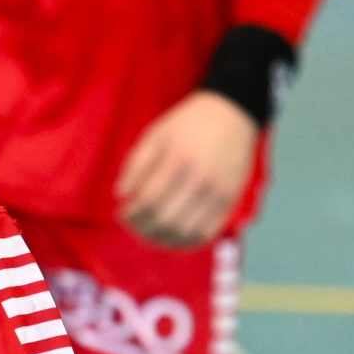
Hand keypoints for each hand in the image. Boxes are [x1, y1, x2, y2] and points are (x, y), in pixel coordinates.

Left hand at [115, 90, 257, 248]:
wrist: (233, 112)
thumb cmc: (188, 123)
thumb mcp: (155, 134)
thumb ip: (136, 165)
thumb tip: (120, 195)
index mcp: (179, 160)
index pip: (149, 200)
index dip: (131, 214)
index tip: (121, 214)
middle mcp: (202, 178)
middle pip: (167, 219)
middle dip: (142, 228)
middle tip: (132, 225)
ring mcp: (219, 191)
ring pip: (187, 232)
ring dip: (162, 239)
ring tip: (149, 233)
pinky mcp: (231, 199)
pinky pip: (207, 232)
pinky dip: (187, 241)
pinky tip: (172, 236)